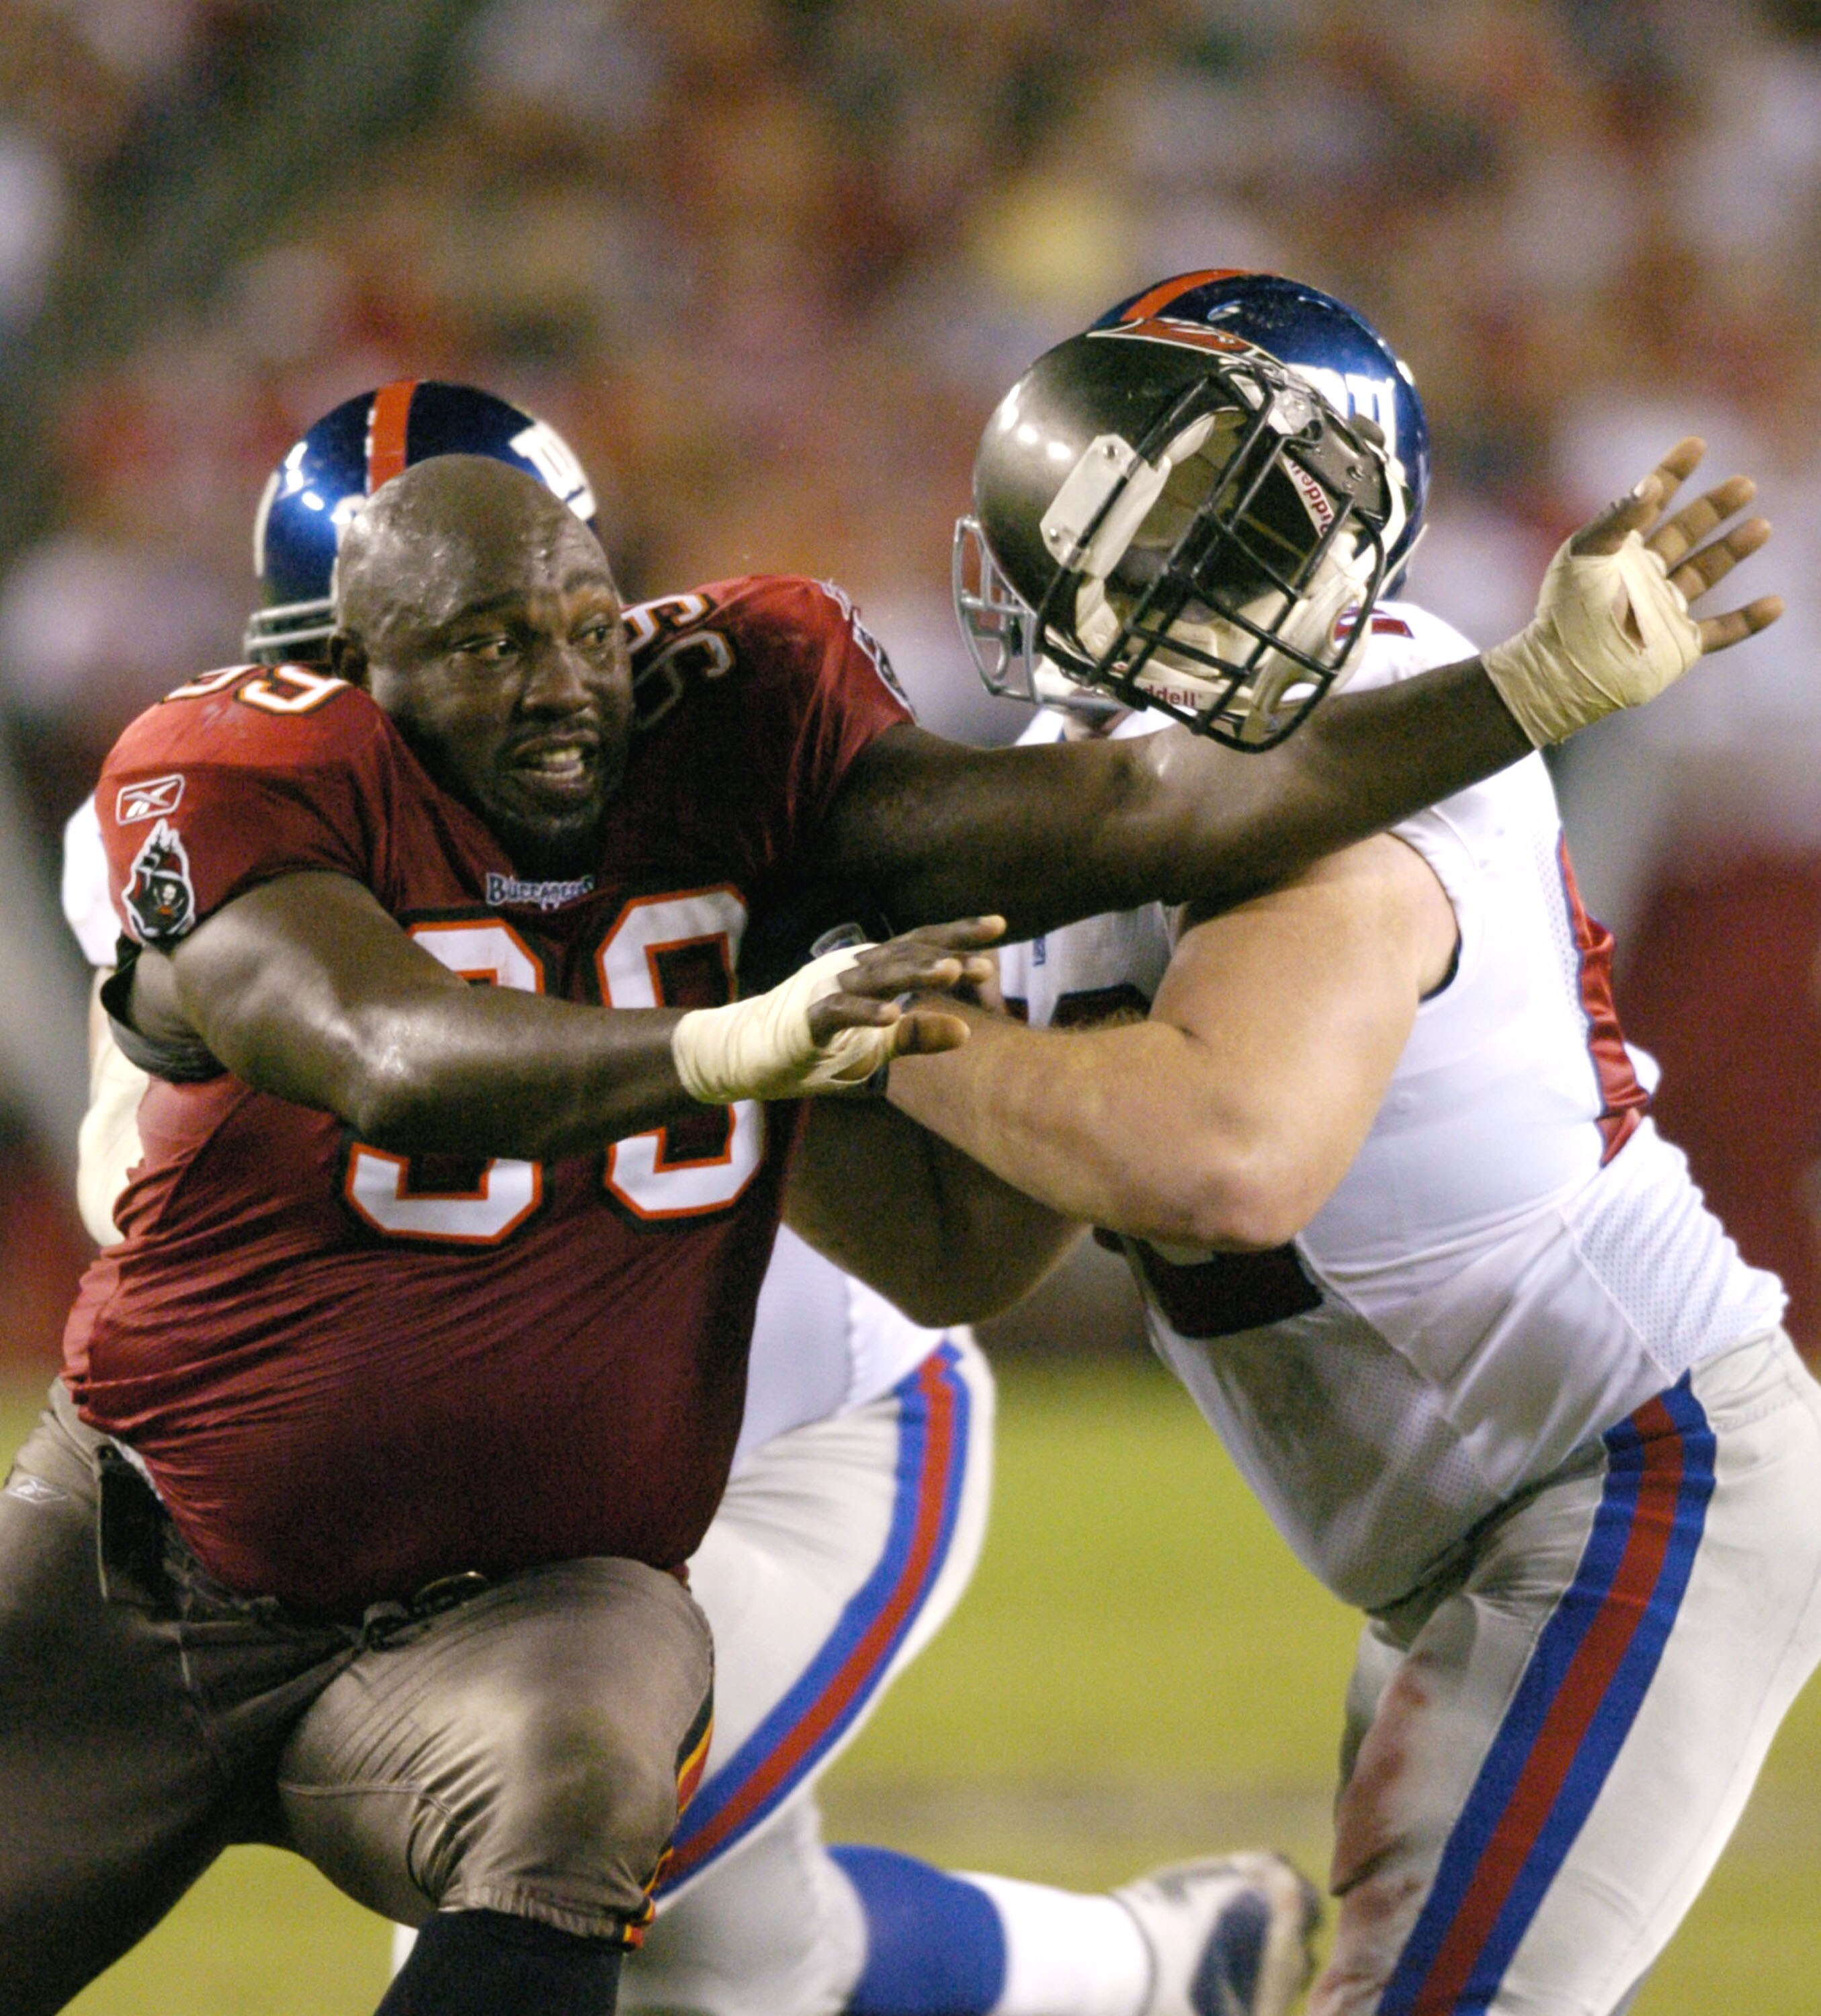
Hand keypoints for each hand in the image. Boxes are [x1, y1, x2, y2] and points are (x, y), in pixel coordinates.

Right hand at [807, 917, 1004, 1061]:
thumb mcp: (879, 1046)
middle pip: (905, 955)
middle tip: (985, 966)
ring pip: (877, 976)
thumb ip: (918, 1036)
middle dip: (945, 958)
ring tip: (949, 974)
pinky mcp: (808, 1018)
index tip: (999, 926)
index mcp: (873, 969)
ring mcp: (829, 989)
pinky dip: (865, 1012)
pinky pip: (839, 1010)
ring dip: (913, 974)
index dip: (957, 934)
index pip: (920, 944)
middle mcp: (854, 968)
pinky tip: (892, 1016)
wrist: (757, 1055)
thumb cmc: (822, 1045)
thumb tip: (967, 1031)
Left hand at [1484, 437, 1782, 745]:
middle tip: (1745, 484)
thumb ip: (1616, 518)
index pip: (1650, 504)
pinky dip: (1748, 621)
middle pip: (1687, 532)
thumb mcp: (1584, 554)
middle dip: (1715, 508)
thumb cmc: (1564, 611)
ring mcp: (1663, 609)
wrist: (1563, 671)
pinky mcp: (1678, 645)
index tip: (1697, 443)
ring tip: (1761, 526)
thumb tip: (1648, 483)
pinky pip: (1721, 632)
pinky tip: (1775, 604)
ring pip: (1706, 573)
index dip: (1672, 474)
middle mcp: (1644, 576)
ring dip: (1733, 550)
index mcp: (1619, 551)